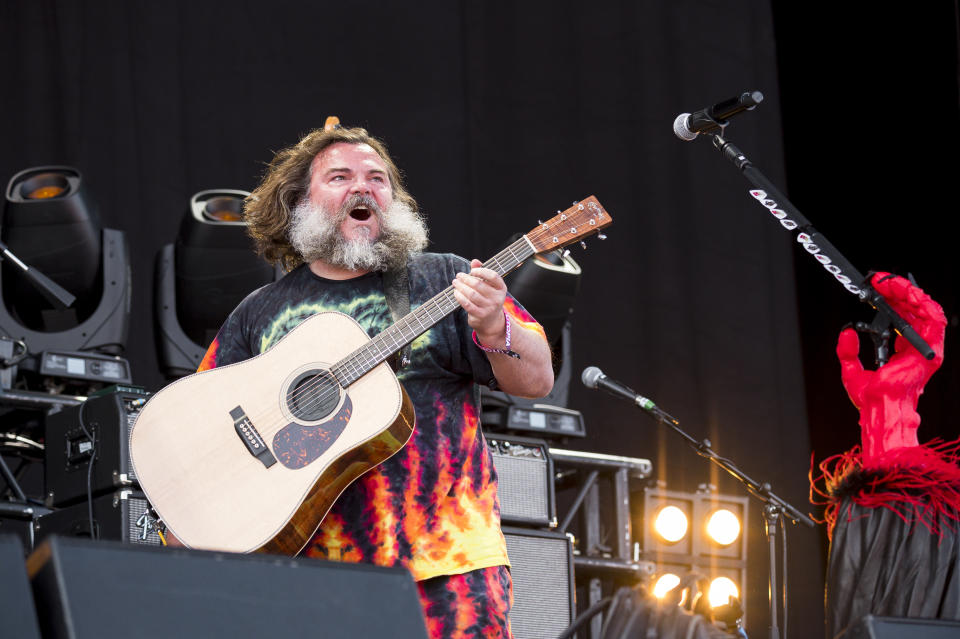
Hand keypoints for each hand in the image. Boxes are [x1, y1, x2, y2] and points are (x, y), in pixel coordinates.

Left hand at [451, 259, 507, 339]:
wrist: (491, 322)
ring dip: (461, 287)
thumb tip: (475, 261)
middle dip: (466, 278)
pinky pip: (467, 304)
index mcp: (501, 288)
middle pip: (479, 284)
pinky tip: (456, 292)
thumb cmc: (488, 299)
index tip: (472, 271)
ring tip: (455, 283)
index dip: (481, 271)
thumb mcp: (489, 287)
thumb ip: (482, 273)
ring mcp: (489, 308)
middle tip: (458, 276)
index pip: (493, 276)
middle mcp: (497, 298)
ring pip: (471, 294)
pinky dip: (459, 297)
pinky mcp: (480, 315)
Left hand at [836, 272, 945, 462]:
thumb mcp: (851, 369)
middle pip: (912, 311)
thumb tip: (847, 331)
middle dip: (898, 292)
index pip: (902, 318)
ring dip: (910, 293)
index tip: (876, 286)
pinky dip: (925, 305)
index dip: (891, 300)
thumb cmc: (869, 397)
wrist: (878, 408)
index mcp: (902, 352)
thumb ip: (848, 350)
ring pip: (925, 312)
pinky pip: (934, 322)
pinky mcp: (929, 353)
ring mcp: (924, 350)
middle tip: (881, 280)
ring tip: (892, 282)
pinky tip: (911, 293)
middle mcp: (915, 349)